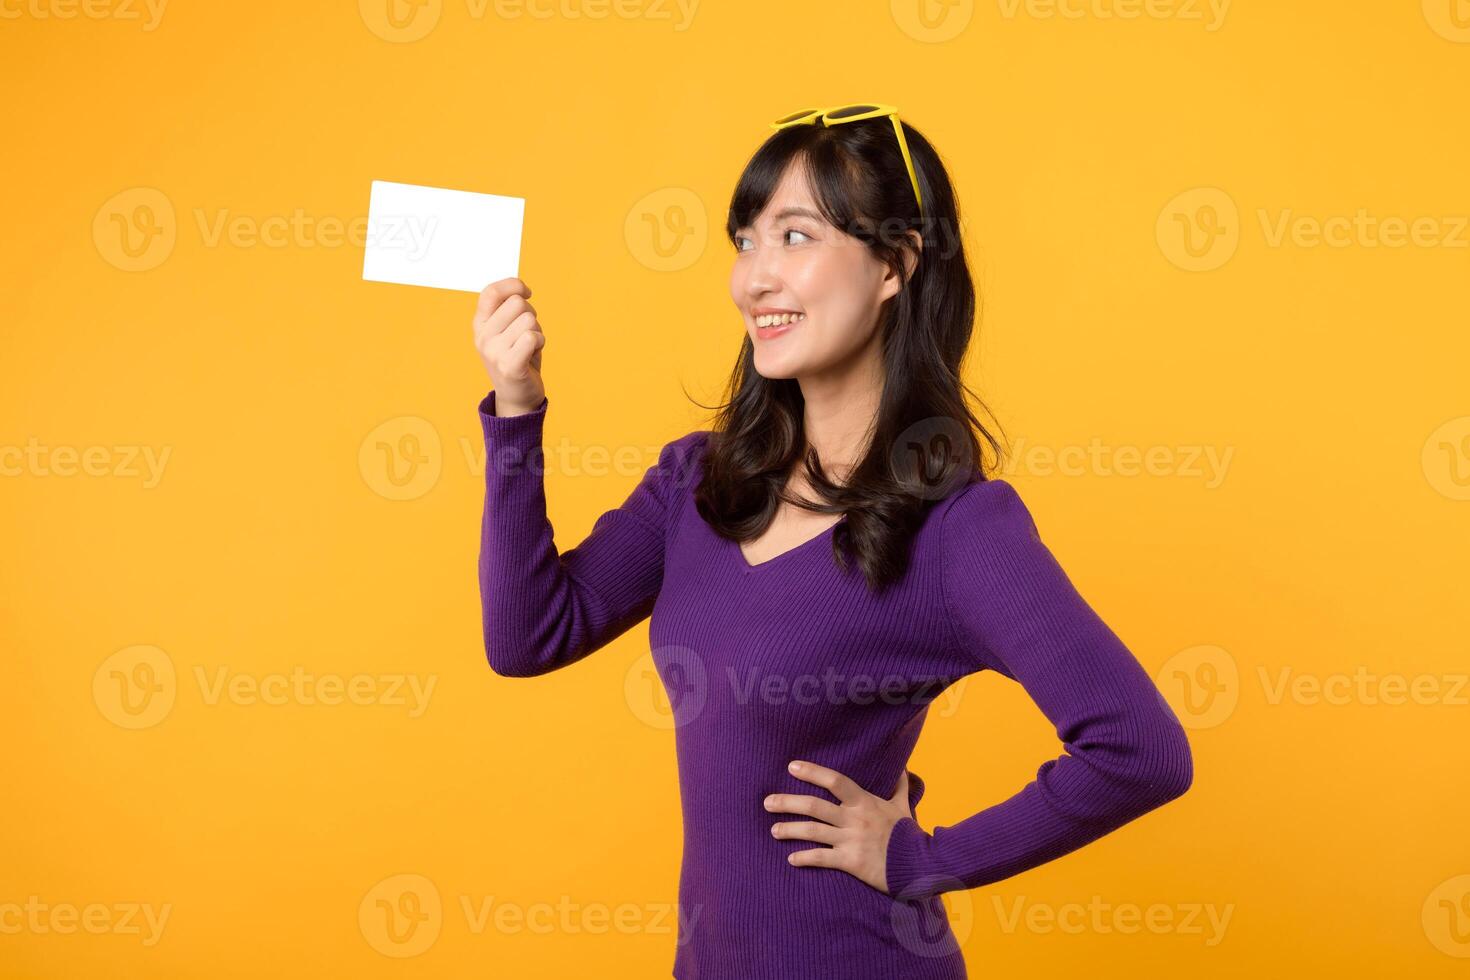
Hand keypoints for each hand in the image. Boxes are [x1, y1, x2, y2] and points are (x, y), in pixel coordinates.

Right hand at [473, 277, 545, 415]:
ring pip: (529, 320)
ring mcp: (494, 352)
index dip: (512, 285)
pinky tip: (534, 352)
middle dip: (530, 313)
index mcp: (480, 324)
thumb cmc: (516, 356)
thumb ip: (508, 308)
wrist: (517, 396)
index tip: (526, 292)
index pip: (491, 292)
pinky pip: (531, 337)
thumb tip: (521, 289)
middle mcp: (483, 337)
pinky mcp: (510, 366)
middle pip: (517, 303)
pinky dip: (540, 342)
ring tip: (529, 346)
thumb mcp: (506, 329)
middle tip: (527, 332)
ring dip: (537, 331)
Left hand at [765, 760, 913, 893]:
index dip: (812, 772)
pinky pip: (821, 859)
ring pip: (812, 832)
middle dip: (787, 803)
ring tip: (773, 830)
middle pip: (814, 806)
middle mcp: (854, 819)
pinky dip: (804, 858)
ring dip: (789, 830)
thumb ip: (899, 786)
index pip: (835, 781)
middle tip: (767, 802)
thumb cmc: (909, 835)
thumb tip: (903, 766)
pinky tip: (791, 858)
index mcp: (864, 802)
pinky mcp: (850, 862)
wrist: (921, 864)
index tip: (791, 767)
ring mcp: (850, 840)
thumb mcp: (903, 807)